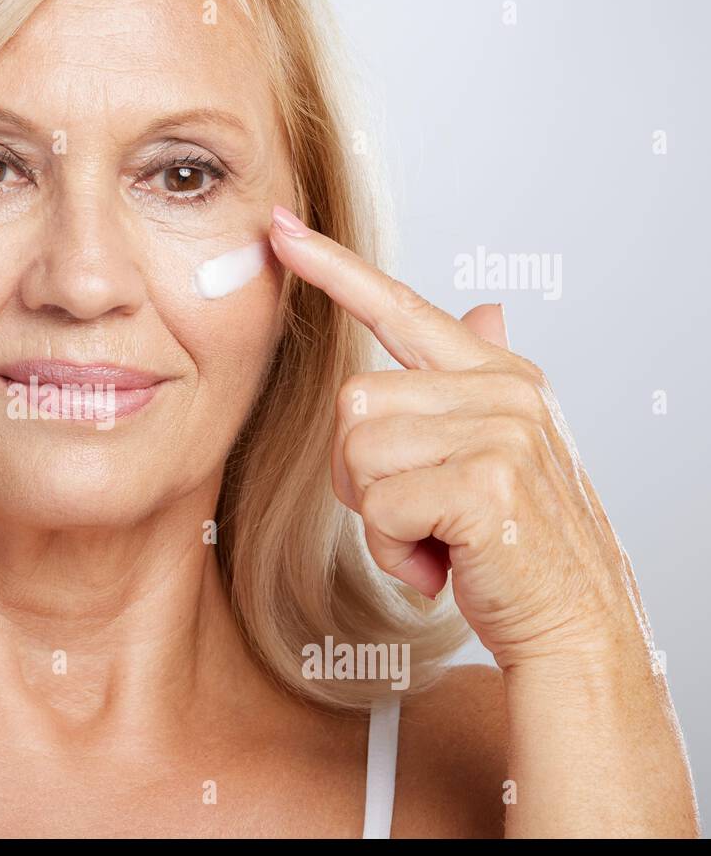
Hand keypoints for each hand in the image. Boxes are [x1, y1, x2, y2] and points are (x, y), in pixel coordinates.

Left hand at [267, 204, 641, 670]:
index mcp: (497, 375)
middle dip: (359, 476)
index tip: (280, 231)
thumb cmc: (521, 544)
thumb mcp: (502, 450)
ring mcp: (500, 433)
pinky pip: (377, 507)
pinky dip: (394, 550)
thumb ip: (475, 381)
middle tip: (417, 515)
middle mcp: (502, 391)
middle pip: (351, 405)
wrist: (575, 625)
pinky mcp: (486, 484)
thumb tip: (484, 308)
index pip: (401, 308)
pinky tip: (442, 563)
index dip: (334, 270)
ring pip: (357, 457)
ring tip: (436, 539)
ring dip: (377, 518)